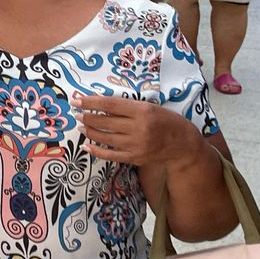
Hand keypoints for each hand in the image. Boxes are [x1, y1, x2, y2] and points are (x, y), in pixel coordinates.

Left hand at [73, 92, 189, 167]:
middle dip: (87, 117)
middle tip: (76, 113)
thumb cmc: (166, 120)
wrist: (183, 144)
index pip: (110, 105)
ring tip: (82, 126)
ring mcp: (136, 145)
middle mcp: (139, 128)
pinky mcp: (135, 158)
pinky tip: (86, 146)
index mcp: (143, 111)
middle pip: (105, 122)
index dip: (90, 102)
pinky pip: (110, 155)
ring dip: (90, 131)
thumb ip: (127, 107)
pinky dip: (96, 151)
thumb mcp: (149, 107)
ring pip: (105, 138)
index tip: (76, 100)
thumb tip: (99, 104)